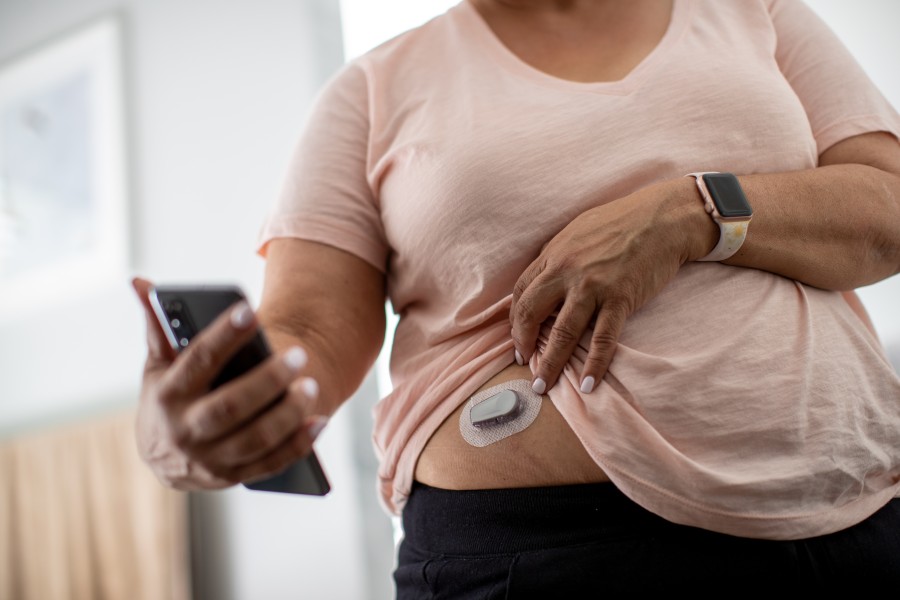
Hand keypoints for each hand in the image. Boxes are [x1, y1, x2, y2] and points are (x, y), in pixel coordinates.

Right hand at [132, 277, 326, 489]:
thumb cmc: (168, 397)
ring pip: (255, 439)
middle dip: (267, 381)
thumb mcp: (159, 366)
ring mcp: (210, 460)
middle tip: (300, 355)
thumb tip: (141, 282)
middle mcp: (185, 431)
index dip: (223, 336)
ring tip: (313, 385)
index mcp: (167, 395)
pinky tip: (320, 421)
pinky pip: (271, 463)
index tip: (249, 311)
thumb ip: (159, 327)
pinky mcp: (232, 477)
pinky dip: (298, 444)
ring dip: (288, 414)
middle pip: (230, 407)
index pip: (197, 360)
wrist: (163, 457)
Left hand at [510, 180, 708, 393]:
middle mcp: (566, 270)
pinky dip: (594, 364)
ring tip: (542, 385)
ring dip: (550, 363)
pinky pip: (603, 338)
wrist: (663, 217)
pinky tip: (587, 385)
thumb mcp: (577, 231)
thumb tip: (544, 280)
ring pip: (563, 332)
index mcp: (554, 254)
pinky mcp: (620, 298)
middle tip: (523, 363)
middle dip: (523, 342)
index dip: (516, 320)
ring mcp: (593, 286)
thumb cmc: (621, 221)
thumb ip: (558, 256)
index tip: (518, 338)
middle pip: (531, 313)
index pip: (522, 292)